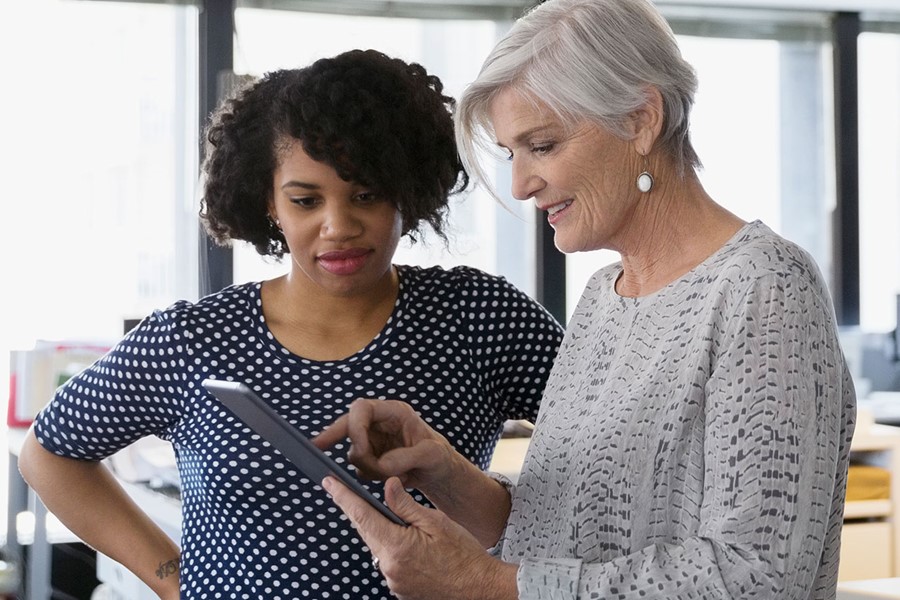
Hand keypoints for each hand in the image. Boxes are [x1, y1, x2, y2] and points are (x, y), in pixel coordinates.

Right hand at [313, 399, 457, 493]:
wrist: (438, 472)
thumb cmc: (439, 457)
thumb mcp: (432, 455)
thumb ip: (407, 457)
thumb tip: (381, 464)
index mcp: (394, 412)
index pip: (362, 409)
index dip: (354, 427)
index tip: (360, 450)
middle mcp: (380, 423)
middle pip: (347, 424)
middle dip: (334, 437)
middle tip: (317, 449)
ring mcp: (373, 440)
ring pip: (353, 452)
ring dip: (368, 468)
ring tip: (396, 474)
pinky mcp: (371, 457)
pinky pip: (358, 468)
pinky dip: (371, 477)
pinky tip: (392, 478)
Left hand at [322, 476, 517, 599]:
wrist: (479, 588)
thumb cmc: (464, 554)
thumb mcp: (436, 521)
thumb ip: (405, 504)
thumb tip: (387, 485)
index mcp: (396, 546)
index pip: (361, 515)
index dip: (343, 497)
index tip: (328, 483)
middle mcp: (389, 567)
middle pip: (367, 531)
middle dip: (363, 513)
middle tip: (359, 494)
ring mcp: (393, 581)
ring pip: (379, 547)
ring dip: (385, 533)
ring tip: (410, 528)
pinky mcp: (399, 589)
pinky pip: (389, 562)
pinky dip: (395, 550)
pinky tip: (415, 547)